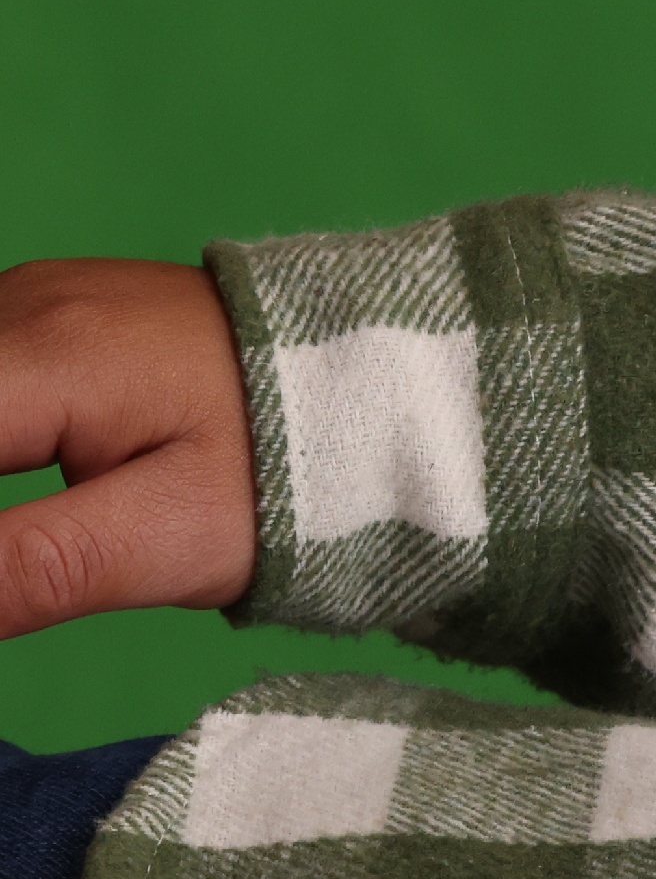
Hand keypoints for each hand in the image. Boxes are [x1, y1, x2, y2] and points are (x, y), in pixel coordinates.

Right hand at [0, 259, 257, 640]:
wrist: (394, 395)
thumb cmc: (295, 474)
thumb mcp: (170, 541)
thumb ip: (32, 568)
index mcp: (36, 356)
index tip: (4, 579)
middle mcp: (13, 306)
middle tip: (23, 567)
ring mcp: (23, 300)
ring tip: (32, 549)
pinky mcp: (42, 317)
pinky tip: (21, 499)